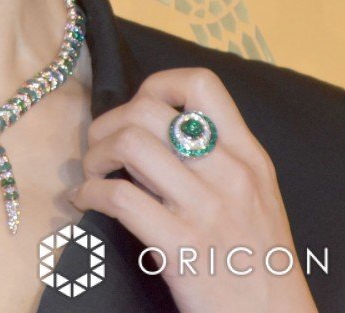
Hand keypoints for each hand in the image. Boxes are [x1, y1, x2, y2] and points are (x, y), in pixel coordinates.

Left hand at [67, 67, 318, 312]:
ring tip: (94, 174)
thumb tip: (153, 131)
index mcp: (249, 155)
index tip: (136, 108)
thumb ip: (214, 160)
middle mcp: (231, 174)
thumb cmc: (258, 260)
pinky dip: (89, 194)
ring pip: (130, 144)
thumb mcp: (254, 196)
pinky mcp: (181, 248)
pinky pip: (119, 199)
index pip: (201, 85)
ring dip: (95, 156)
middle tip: (100, 147)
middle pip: (149, 110)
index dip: (156, 85)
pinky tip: (86, 202)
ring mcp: (207, 210)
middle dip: (109, 122)